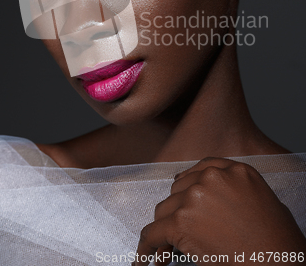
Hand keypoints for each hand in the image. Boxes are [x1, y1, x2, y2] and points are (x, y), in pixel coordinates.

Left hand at [133, 157, 305, 265]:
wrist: (279, 263)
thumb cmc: (278, 241)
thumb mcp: (262, 200)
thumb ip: (236, 189)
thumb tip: (216, 200)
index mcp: (236, 170)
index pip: (202, 168)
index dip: (189, 184)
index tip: (183, 195)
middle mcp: (213, 177)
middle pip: (180, 189)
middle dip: (180, 209)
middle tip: (181, 230)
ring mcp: (195, 196)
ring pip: (164, 209)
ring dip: (166, 228)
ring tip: (167, 247)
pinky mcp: (182, 220)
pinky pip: (154, 232)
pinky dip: (148, 246)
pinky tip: (146, 256)